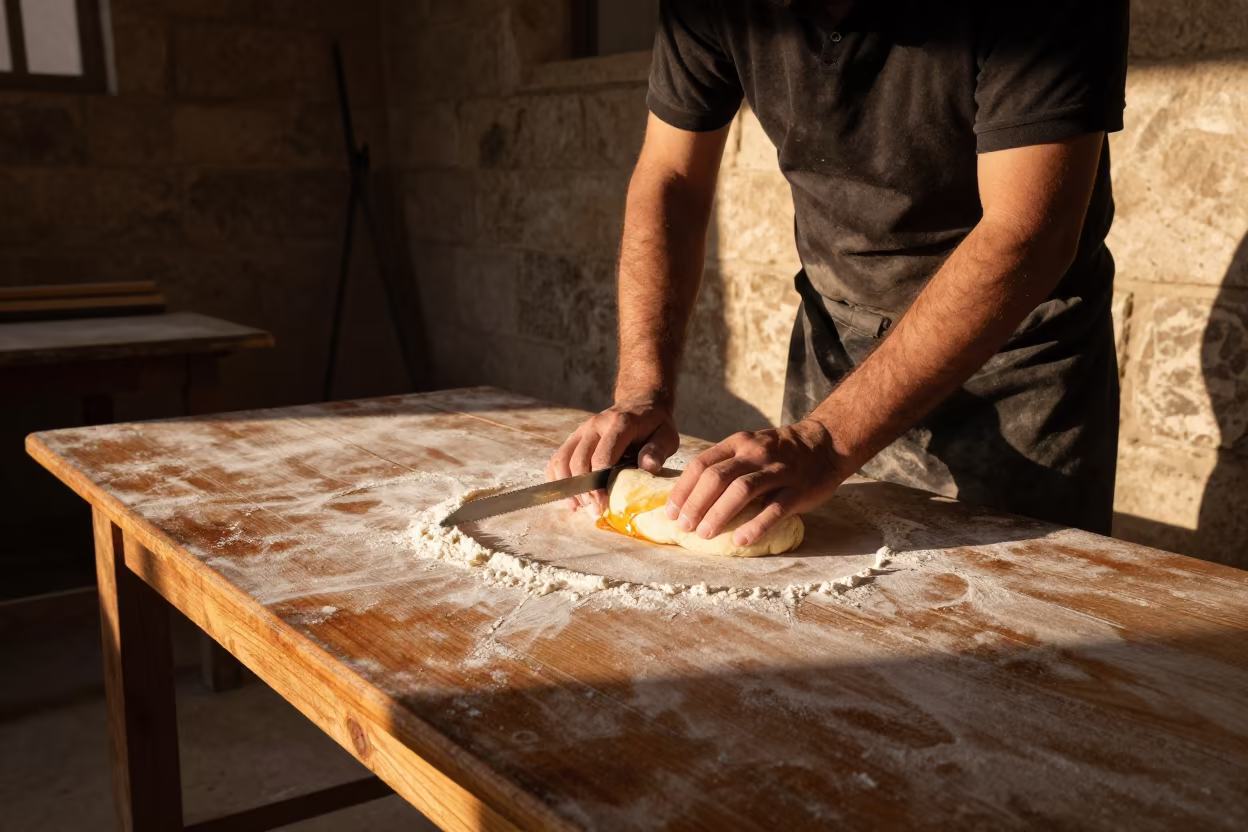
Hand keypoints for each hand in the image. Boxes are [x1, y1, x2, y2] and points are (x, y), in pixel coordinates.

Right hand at [547, 396, 679, 512]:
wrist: (640, 403)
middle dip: (584, 490)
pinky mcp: (574, 437)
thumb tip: (647, 467)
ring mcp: (581, 430)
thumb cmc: (654, 425)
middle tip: (595, 511)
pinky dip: (558, 479)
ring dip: (568, 486)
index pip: (601, 456)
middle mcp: (595, 425)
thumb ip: (658, 450)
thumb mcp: (666, 435)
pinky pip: (557, 459)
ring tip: (579, 507)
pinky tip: (569, 497)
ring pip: (562, 460)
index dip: (599, 483)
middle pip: (578, 461)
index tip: (604, 504)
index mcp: (619, 424)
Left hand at [664, 418, 850, 546]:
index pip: (701, 465)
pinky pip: (774, 508)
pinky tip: (740, 540)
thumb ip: (726, 465)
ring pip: (741, 490)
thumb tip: (691, 498)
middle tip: (684, 527)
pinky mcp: (798, 489)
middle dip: (696, 504)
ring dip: (718, 514)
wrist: (825, 444)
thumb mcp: (749, 447)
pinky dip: (755, 525)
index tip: (671, 513)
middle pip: (717, 478)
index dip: (683, 490)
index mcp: (738, 443)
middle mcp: (755, 453)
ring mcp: (778, 470)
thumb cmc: (780, 453)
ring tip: (704, 534)